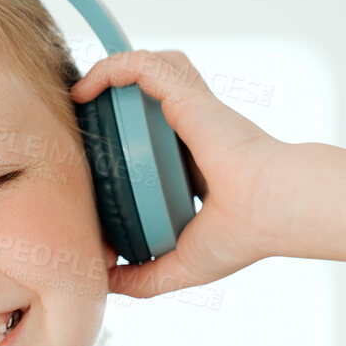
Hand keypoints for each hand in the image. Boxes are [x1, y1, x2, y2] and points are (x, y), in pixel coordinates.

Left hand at [71, 49, 300, 298]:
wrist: (269, 211)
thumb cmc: (241, 236)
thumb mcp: (182, 267)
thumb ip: (143, 278)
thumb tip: (102, 280)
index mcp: (194, 164)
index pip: (154, 141)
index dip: (119, 142)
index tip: (89, 159)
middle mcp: (192, 132)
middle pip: (145, 100)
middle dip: (107, 101)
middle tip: (76, 121)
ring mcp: (191, 109)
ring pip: (147, 69)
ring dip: (111, 72)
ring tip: (80, 96)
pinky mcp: (186, 95)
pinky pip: (142, 65)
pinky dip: (110, 67)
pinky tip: (85, 89)